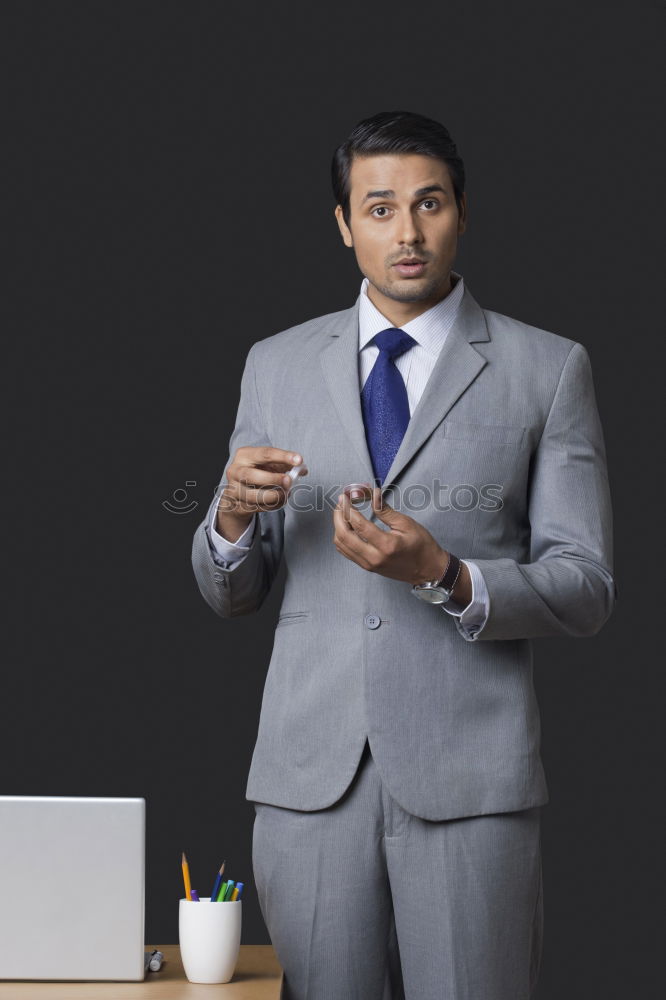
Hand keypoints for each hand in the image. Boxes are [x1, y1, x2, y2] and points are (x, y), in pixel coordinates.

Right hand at [217, 446, 307, 536]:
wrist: (239, 490)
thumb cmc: (257, 472)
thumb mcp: (270, 464)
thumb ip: (286, 464)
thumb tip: (302, 469)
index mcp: (244, 455)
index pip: (264, 454)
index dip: (282, 456)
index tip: (299, 460)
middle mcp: (235, 471)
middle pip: (251, 475)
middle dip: (273, 479)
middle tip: (289, 481)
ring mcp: (235, 489)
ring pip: (253, 496)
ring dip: (274, 496)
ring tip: (287, 493)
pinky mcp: (238, 505)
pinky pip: (257, 507)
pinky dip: (273, 505)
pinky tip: (281, 500)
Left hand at [332, 487, 448, 585]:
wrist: (427, 569)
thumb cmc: (421, 546)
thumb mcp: (406, 524)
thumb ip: (385, 510)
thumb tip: (373, 494)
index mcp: (386, 545)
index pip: (359, 525)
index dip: (348, 509)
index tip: (344, 497)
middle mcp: (374, 557)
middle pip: (344, 536)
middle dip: (338, 516)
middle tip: (340, 503)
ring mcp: (369, 564)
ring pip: (341, 545)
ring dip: (338, 526)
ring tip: (342, 512)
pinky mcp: (367, 567)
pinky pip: (346, 552)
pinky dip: (342, 538)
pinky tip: (346, 526)